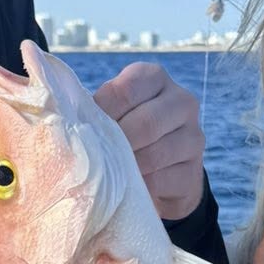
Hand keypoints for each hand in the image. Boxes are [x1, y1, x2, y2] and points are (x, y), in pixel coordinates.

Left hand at [93, 62, 205, 221]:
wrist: (163, 171)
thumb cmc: (127, 132)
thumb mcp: (115, 112)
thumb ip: (98, 110)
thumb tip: (69, 122)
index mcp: (155, 77)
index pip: (126, 89)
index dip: (102, 112)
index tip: (85, 130)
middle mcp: (182, 102)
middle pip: (146, 122)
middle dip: (116, 143)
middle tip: (96, 157)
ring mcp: (193, 137)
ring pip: (156, 154)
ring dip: (127, 166)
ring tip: (108, 172)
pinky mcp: (193, 172)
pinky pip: (162, 180)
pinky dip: (139, 186)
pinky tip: (125, 186)